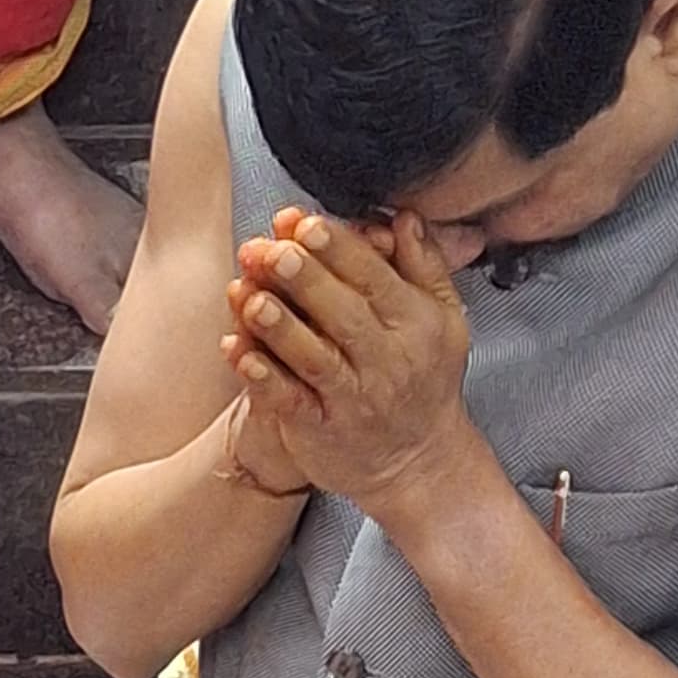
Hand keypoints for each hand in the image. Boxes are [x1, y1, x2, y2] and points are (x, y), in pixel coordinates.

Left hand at [225, 204, 471, 511]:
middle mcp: (386, 359)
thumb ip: (423, 264)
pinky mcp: (320, 428)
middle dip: (303, 278)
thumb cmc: (424, 379)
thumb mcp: (443, 318)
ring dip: (278, 326)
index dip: (337, 248)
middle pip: (341, 312)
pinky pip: (288, 399)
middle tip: (270, 249)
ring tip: (249, 295)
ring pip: (313, 356)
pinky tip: (235, 350)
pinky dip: (260, 376)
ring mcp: (352, 397)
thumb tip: (405, 216)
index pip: (374, 276)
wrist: (419, 462)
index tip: (304, 223)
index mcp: (414, 322)